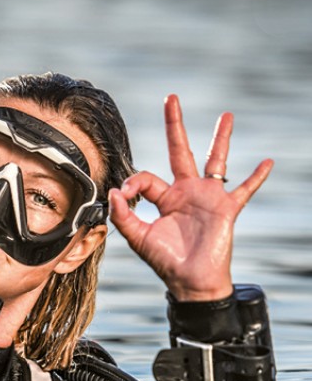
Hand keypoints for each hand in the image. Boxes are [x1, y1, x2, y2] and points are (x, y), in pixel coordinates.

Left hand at [109, 95, 272, 301]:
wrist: (190, 282)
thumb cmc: (165, 261)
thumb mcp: (138, 238)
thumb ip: (123, 215)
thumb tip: (113, 191)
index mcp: (163, 198)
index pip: (146, 178)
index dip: (133, 183)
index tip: (124, 195)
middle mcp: (186, 192)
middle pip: (180, 151)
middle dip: (174, 125)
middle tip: (171, 98)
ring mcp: (208, 198)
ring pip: (215, 161)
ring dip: (220, 139)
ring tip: (226, 115)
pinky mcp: (226, 209)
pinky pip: (244, 190)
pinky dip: (256, 177)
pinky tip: (267, 162)